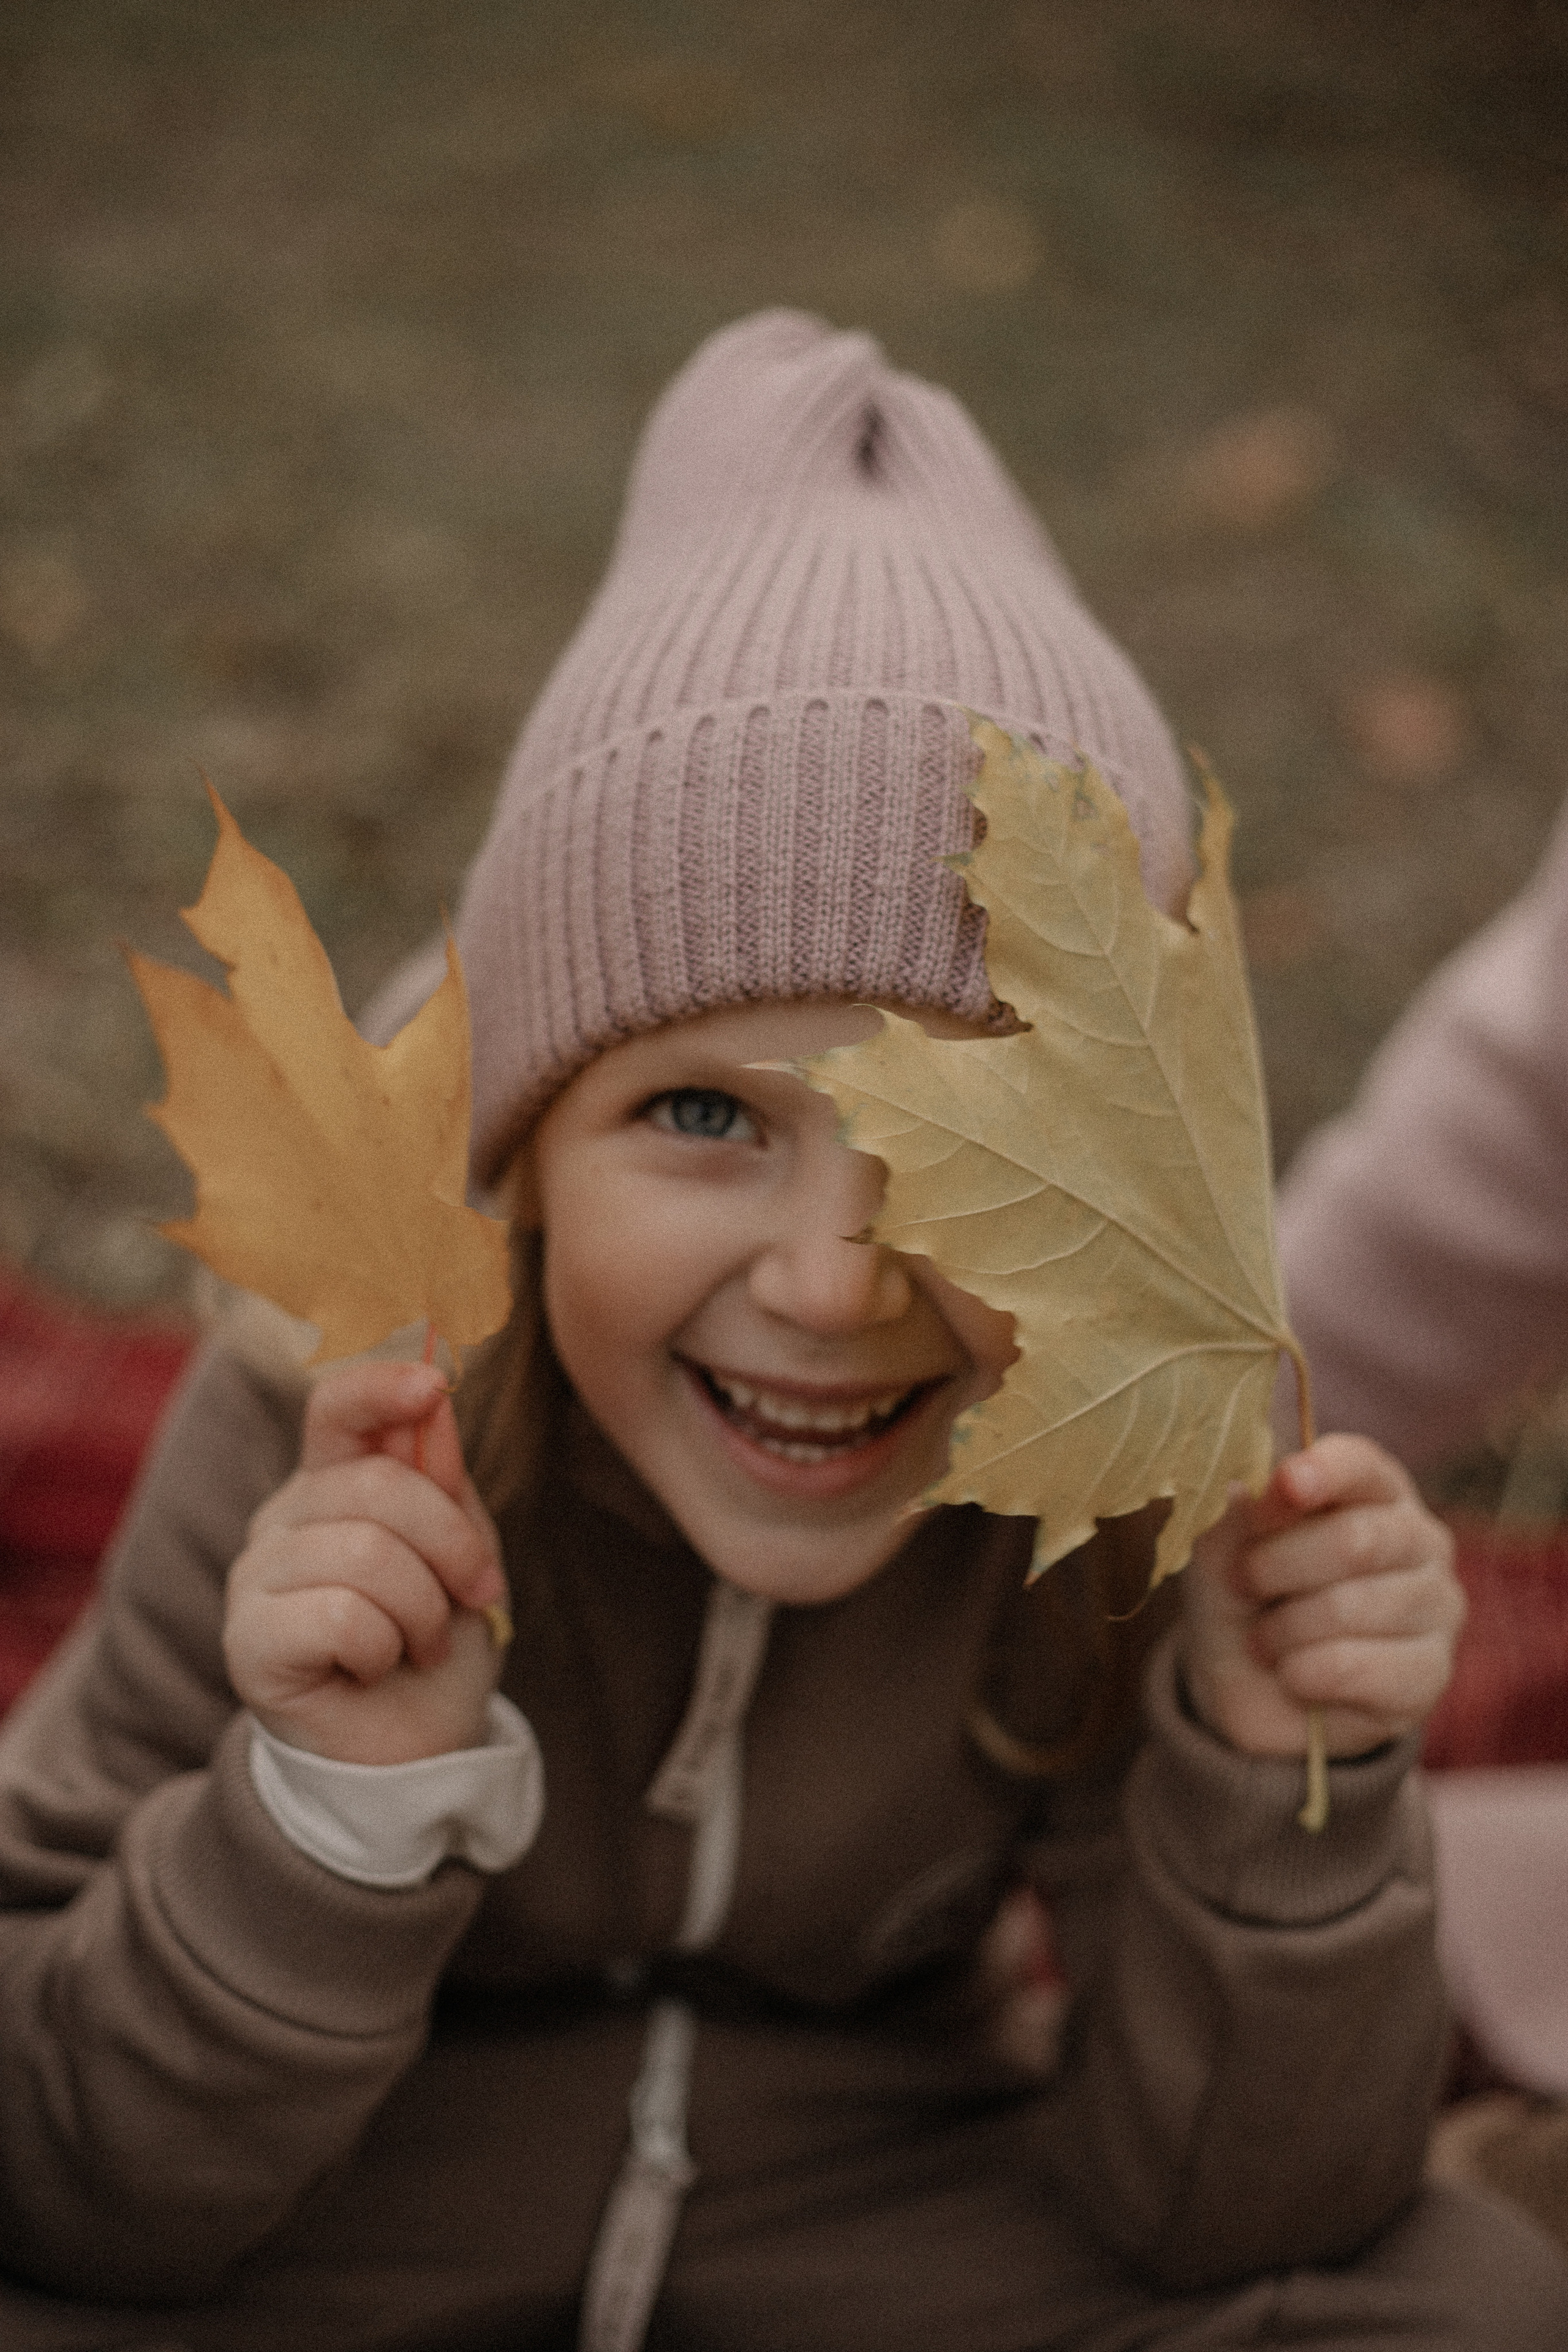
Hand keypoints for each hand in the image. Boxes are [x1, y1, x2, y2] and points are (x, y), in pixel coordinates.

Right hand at [224, 1359, 508, 1765]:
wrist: (415, 1750)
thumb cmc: (437, 1644)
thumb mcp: (462, 1553)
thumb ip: (443, 1481)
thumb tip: (434, 1401)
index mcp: (334, 1482)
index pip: (336, 1409)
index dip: (381, 1388)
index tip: (432, 1384)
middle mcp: (284, 1517)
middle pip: (377, 1485)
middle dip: (452, 1543)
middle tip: (475, 1594)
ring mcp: (256, 1577)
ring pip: (366, 1553)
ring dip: (423, 1608)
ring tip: (423, 1642)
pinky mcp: (247, 1640)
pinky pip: (341, 1615)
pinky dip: (384, 1647)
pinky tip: (375, 1668)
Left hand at [1182, 1433, 1463, 1759]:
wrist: (1254, 1688)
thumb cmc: (1247, 1601)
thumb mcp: (1224, 1552)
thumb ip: (1239, 1518)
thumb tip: (1248, 1491)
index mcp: (1372, 1490)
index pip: (1362, 1465)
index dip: (1323, 1471)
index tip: (1287, 1483)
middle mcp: (1419, 1539)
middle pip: (1355, 1541)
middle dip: (1276, 1567)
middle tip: (1242, 1583)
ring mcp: (1437, 1606)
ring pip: (1349, 1608)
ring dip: (1282, 1629)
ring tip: (1265, 1639)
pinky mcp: (1431, 1672)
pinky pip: (1353, 1668)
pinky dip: (1300, 1673)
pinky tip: (1293, 1674)